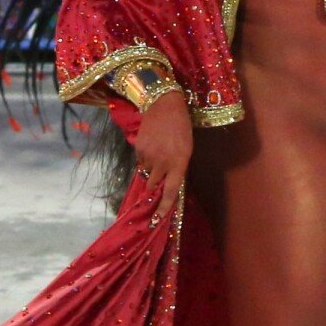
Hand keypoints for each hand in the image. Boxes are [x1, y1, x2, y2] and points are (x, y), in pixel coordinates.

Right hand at [132, 88, 191, 223]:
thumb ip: (178, 168)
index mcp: (179, 163)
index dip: (163, 208)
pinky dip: (144, 159)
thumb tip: (167, 184)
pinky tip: (151, 145)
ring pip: (145, 173)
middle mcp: (163, 162)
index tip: (156, 220)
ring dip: (150, 170)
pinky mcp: (138, 148)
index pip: (170, 192)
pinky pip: (139, 162)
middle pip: (153, 186)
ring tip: (157, 153)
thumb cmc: (181, 128)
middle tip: (156, 178)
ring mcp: (149, 155)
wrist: (165, 105)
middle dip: (153, 187)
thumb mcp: (186, 149)